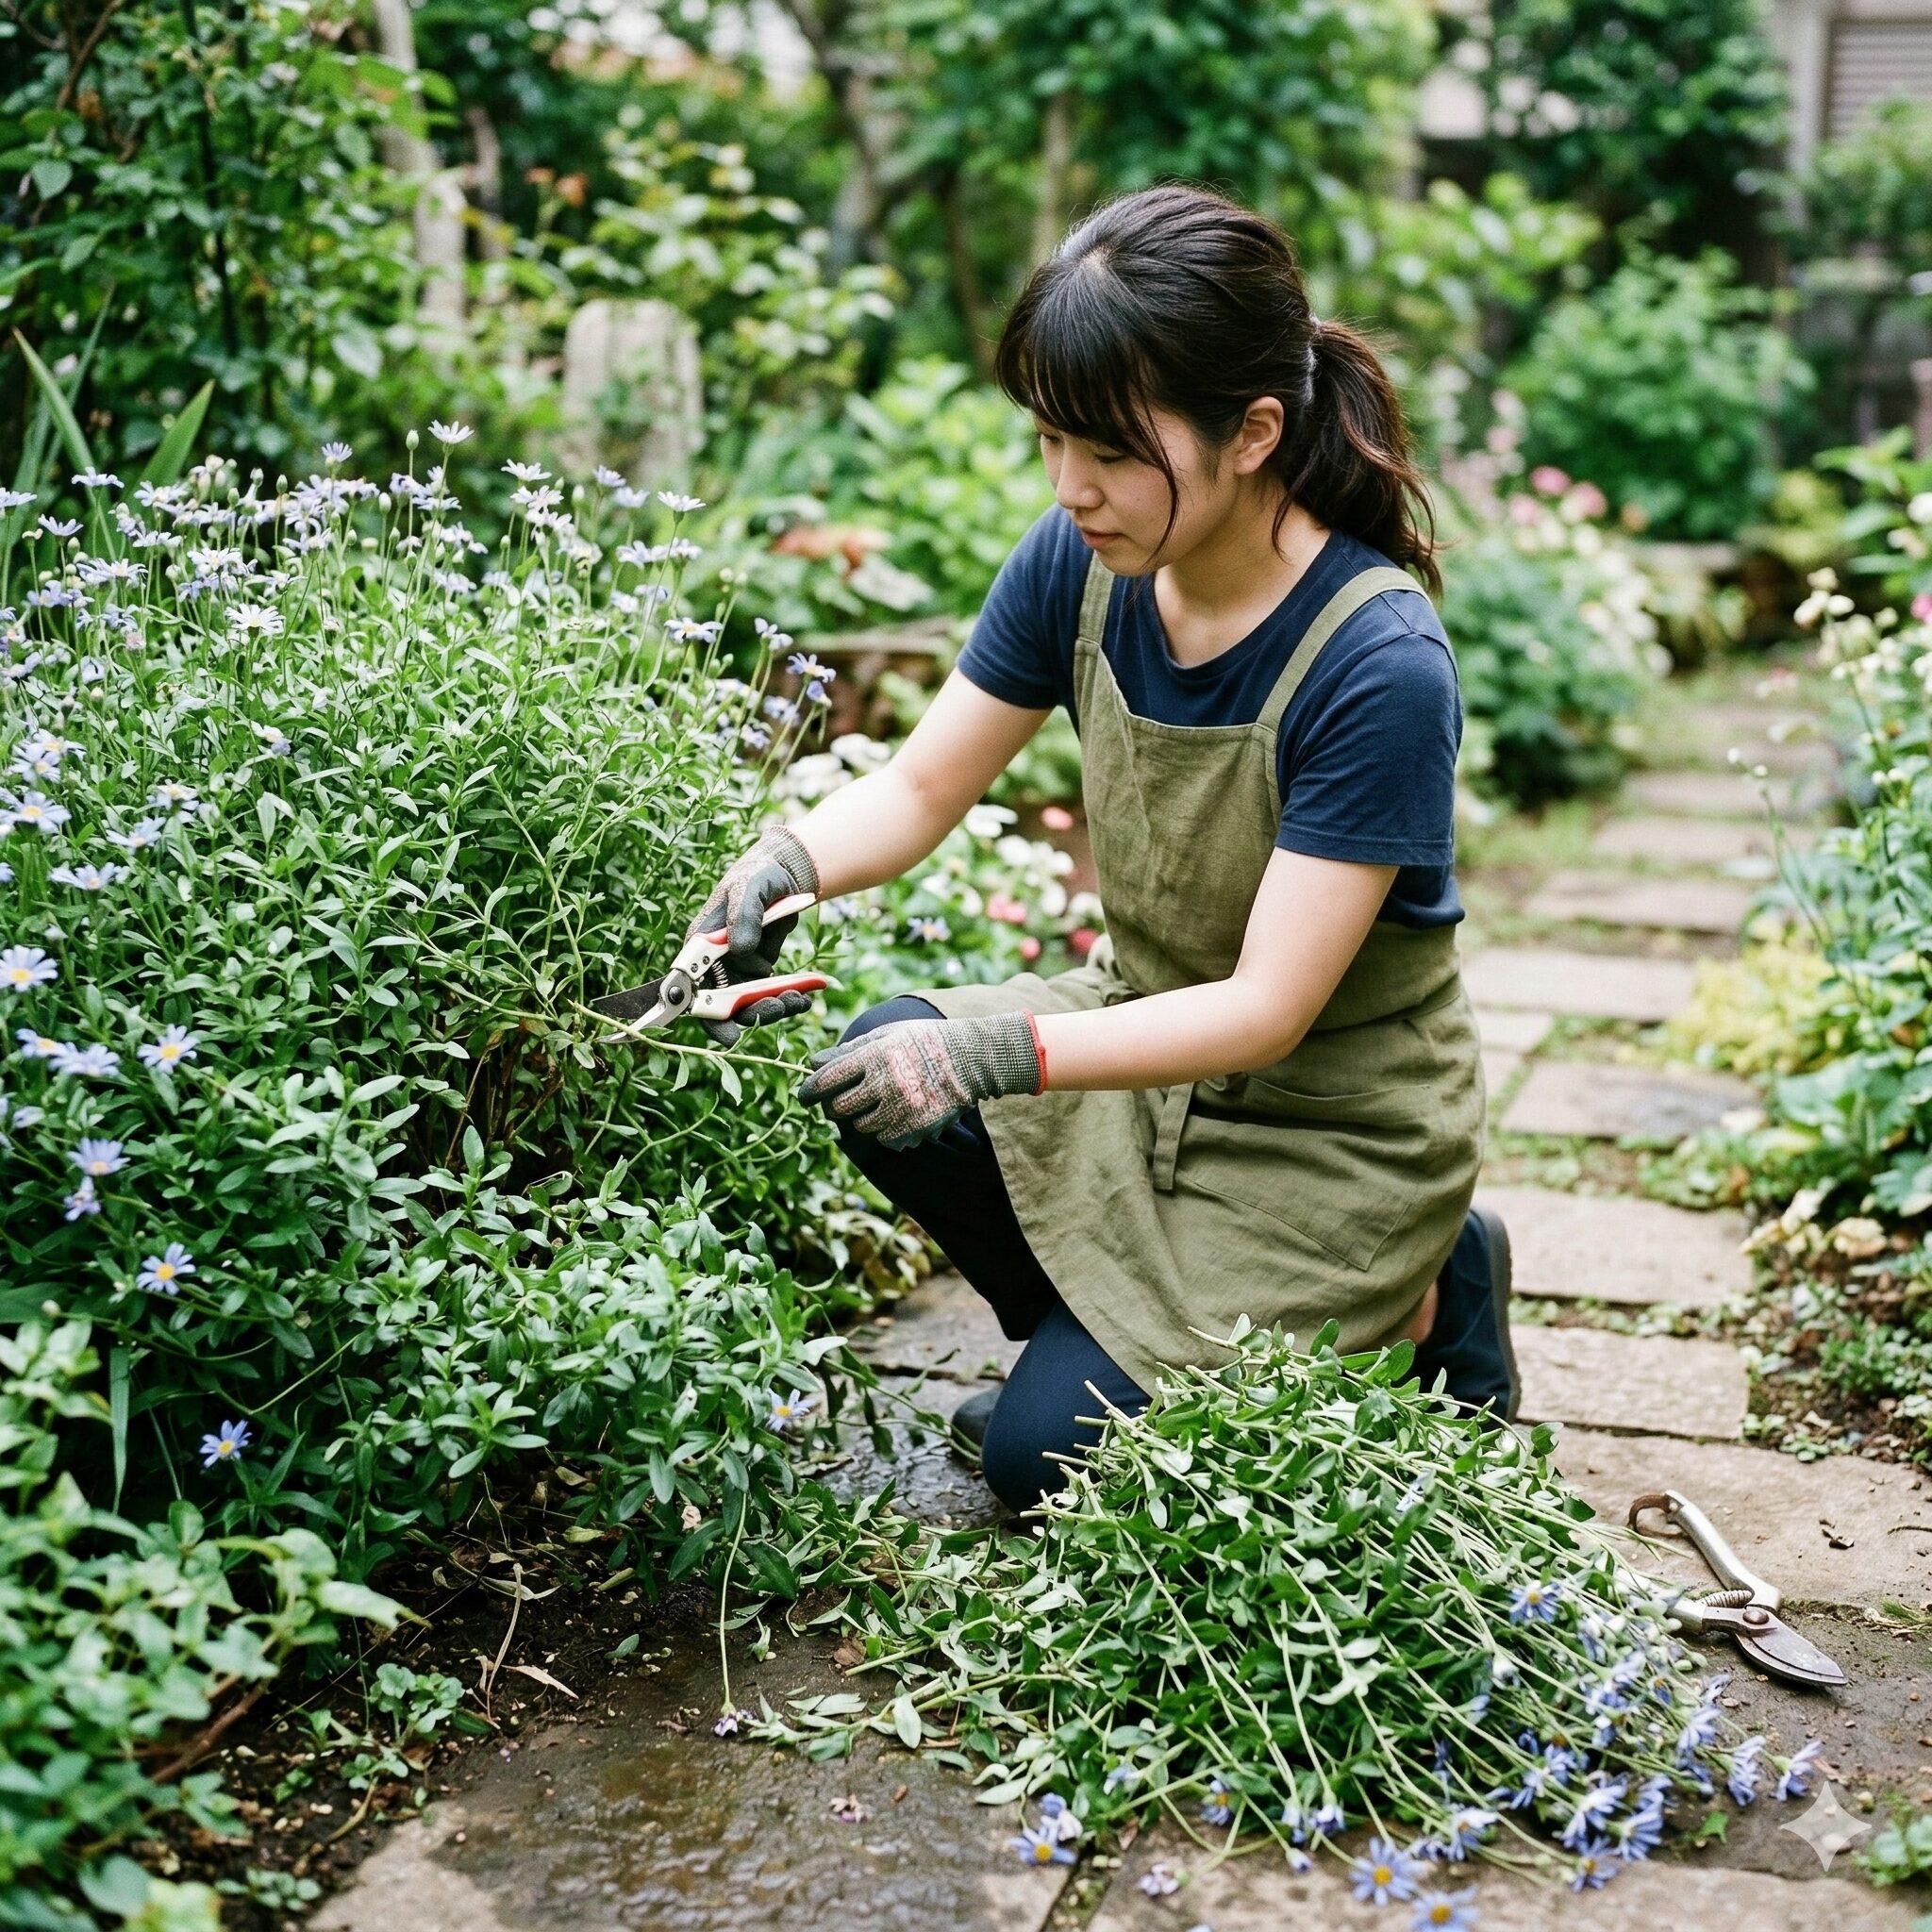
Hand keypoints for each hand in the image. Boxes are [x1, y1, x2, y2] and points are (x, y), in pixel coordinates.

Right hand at [688, 825, 818, 1044]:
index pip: (692, 984)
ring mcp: (736, 969)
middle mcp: (714, 962)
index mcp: (700, 943)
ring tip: (797, 999)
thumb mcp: (749, 887)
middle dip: (748, 1013)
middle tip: (776, 1006)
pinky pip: (768, 995)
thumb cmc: (759, 875)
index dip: (704, 1012)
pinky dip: (786, 999)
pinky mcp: (757, 972)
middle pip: (721, 1003)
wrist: (784, 875)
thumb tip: (741, 949)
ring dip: (771, 1008)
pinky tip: (804, 996)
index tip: (726, 1033)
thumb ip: (743, 915)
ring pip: (747, 1004)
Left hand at [799, 1011, 1042, 1150]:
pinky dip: (887, 1132)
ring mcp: (901, 1106)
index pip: (828, 1078)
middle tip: (845, 1100)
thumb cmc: (923, 1041)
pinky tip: (898, 1115)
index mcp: (874, 1054)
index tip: (805, 1095)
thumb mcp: (887, 1035)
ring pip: (861, 1126)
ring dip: (864, 1118)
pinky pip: (885, 1140)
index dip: (810, 1089)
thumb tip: (814, 1063)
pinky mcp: (916, 1126)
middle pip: (839, 1107)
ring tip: (880, 1104)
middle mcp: (885, 1081)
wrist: (971, 1058)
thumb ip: (850, 1050)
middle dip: (836, 1106)